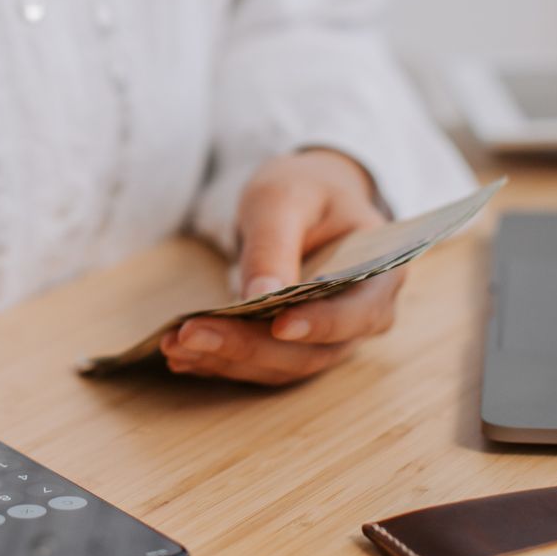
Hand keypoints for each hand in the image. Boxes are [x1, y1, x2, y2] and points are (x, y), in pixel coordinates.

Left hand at [161, 149, 403, 384]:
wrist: (301, 197)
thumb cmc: (303, 189)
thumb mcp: (283, 199)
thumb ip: (275, 244)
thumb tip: (261, 297)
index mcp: (382, 274)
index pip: (356, 313)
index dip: (320, 324)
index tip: (278, 324)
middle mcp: (362, 316)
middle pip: (310, 351)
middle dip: (246, 346)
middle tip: (190, 334)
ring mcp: (329, 337)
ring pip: (280, 366)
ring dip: (225, 360)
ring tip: (174, 344)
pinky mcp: (294, 345)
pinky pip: (260, 363)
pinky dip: (220, 360)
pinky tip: (180, 352)